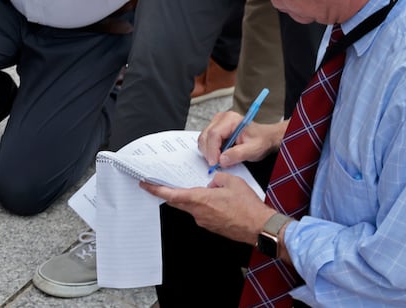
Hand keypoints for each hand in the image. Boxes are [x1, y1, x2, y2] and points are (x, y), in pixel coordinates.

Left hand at [141, 174, 274, 244]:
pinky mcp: (213, 227)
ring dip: (193, 199)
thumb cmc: (248, 207)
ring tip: (207, 191)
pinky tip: (217, 202)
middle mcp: (199, 213)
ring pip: (192, 208)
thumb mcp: (232, 181)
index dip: (155, 189)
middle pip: (178, 202)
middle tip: (163, 185)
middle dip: (170, 193)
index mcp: (199, 200)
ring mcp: (205, 222)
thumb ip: (216, 178)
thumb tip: (212, 182)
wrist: (261, 227)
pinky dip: (204, 206)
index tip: (145, 184)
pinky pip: (203, 214)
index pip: (170, 194)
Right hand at [200, 110, 283, 167]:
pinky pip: (206, 140)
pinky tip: (220, 155)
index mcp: (231, 119)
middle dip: (209, 152)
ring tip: (220, 159)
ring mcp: (216, 123)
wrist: (266, 137)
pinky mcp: (215, 129)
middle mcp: (221, 119)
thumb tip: (222, 160)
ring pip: (204, 139)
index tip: (214, 162)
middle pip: (205, 136)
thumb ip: (237, 154)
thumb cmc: (261, 140)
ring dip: (209, 152)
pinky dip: (210, 150)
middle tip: (216, 164)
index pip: (214, 134)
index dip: (212, 150)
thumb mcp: (253, 149)